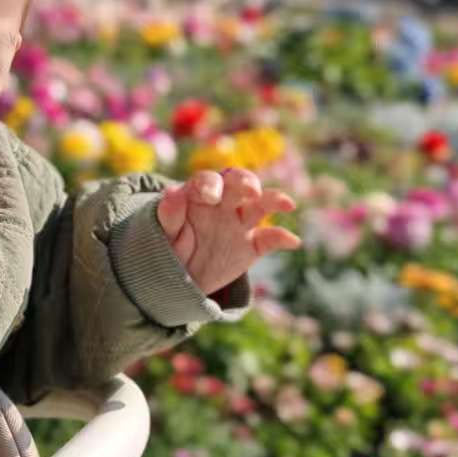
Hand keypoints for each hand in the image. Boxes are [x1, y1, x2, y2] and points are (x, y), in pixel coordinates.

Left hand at [157, 167, 299, 296]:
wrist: (181, 276)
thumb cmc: (169, 247)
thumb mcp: (164, 233)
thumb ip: (169, 214)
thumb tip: (171, 192)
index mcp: (199, 195)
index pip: (209, 180)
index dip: (211, 184)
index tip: (210, 197)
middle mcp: (224, 202)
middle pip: (239, 182)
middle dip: (247, 182)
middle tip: (250, 190)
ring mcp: (240, 222)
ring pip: (261, 204)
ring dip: (274, 200)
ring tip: (286, 204)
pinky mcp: (253, 244)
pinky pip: (271, 238)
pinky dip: (283, 238)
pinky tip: (293, 241)